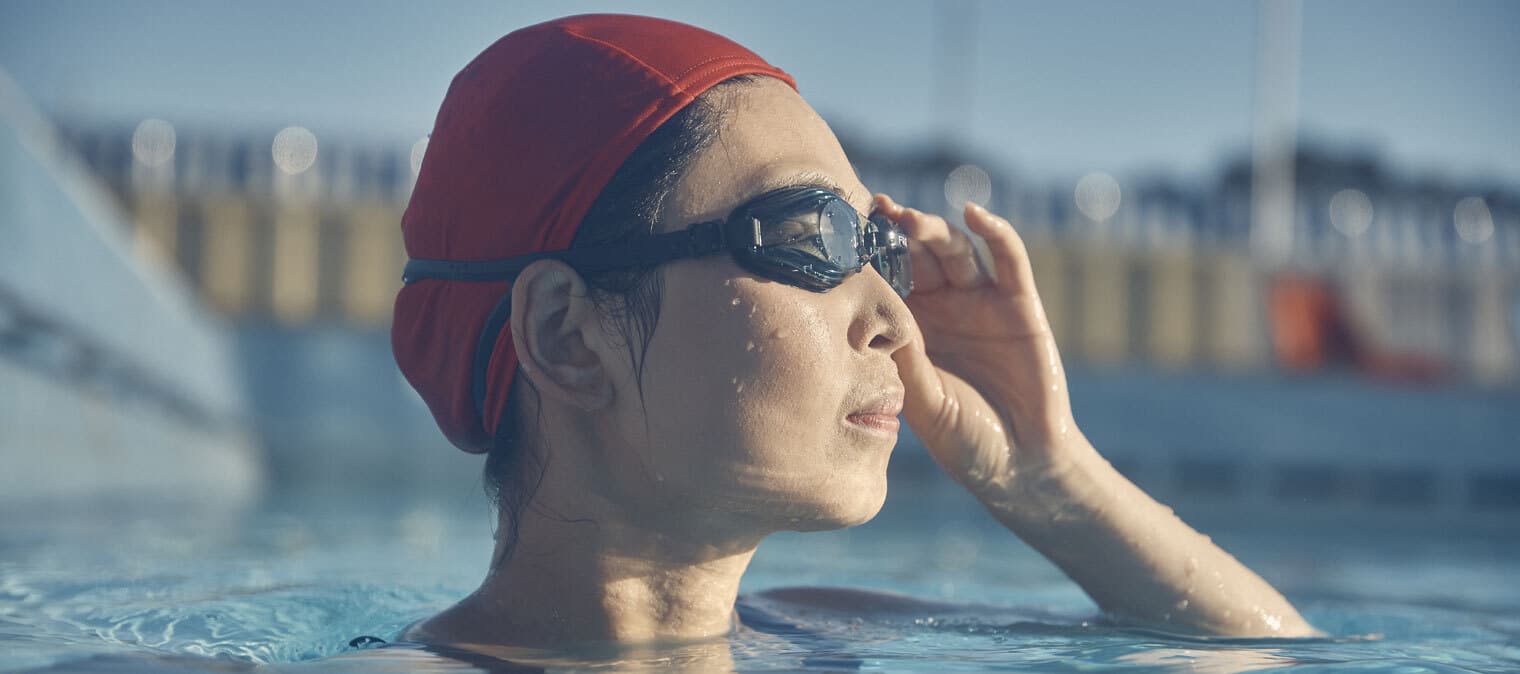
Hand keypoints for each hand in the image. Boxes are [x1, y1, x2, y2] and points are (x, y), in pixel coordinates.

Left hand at [875, 195, 1081, 501]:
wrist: (1020, 464)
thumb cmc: (963, 440)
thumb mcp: (923, 402)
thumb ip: (906, 362)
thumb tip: (879, 319)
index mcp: (910, 328)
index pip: (887, 279)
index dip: (869, 256)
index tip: (844, 234)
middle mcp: (943, 307)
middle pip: (917, 256)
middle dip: (896, 233)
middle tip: (874, 213)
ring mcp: (981, 302)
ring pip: (955, 251)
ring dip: (933, 230)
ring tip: (910, 220)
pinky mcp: (1019, 303)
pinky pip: (1009, 259)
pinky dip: (995, 231)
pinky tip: (974, 214)